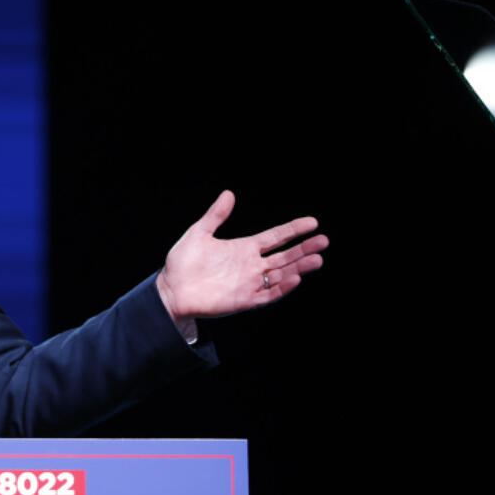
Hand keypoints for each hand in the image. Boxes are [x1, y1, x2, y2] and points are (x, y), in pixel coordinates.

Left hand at [156, 190, 327, 324]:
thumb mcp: (199, 234)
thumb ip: (215, 215)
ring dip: (299, 267)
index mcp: (243, 248)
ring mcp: (249, 283)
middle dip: (304, 248)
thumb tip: (229, 193)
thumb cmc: (182, 263)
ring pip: (281, 274)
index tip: (313, 223)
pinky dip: (281, 287)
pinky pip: (268, 294)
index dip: (293, 230)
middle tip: (324, 240)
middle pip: (284, 255)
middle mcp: (251, 265)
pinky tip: (294, 278)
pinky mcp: (244, 300)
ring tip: (317, 259)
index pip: (275, 237)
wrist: (171, 290)